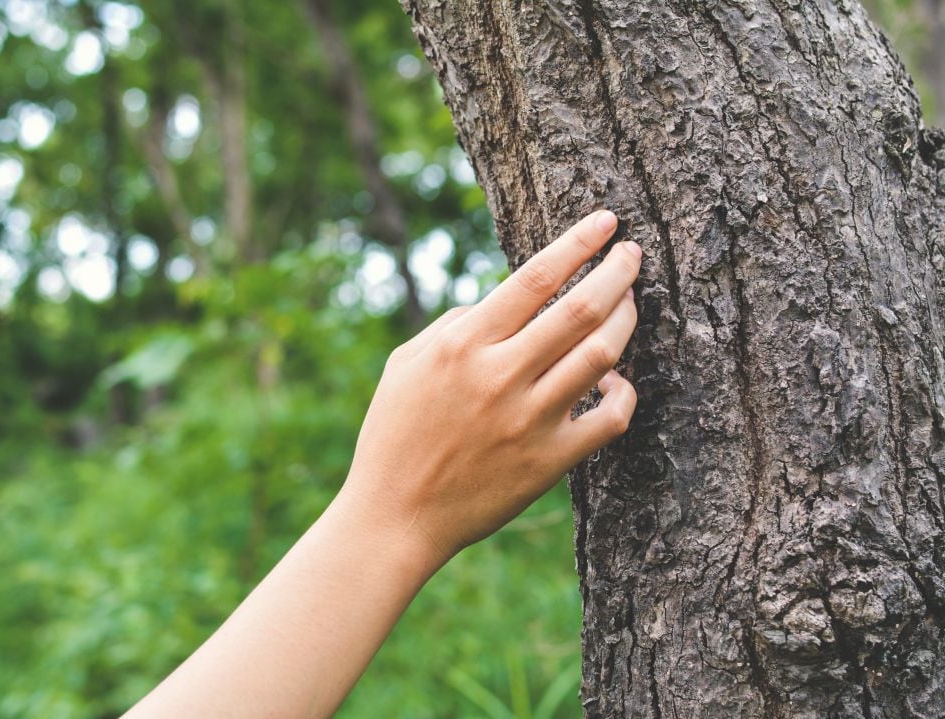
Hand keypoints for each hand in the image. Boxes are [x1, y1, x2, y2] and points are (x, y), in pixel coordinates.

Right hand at [340, 210, 640, 565]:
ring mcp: (529, 420)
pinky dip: (624, 394)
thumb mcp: (405, 364)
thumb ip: (454, 323)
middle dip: (618, 271)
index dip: (578, 243)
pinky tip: (617, 381)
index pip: (535, 277)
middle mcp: (500, 376)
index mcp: (462, 345)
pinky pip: (608, 420)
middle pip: (581, 308)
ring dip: (627, 321)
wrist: (396, 517)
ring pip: (602, 355)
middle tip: (634, 254)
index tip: (606, 221)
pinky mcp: (549, 462)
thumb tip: (500, 301)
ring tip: (631, 304)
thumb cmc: (394, 436)